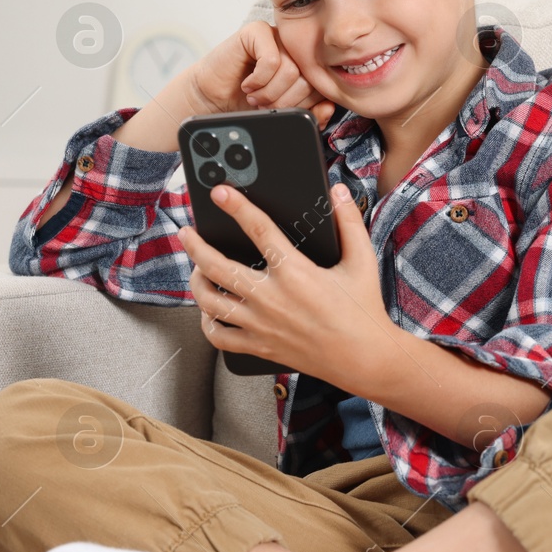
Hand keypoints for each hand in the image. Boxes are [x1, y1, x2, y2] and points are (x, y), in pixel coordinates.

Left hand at [177, 181, 391, 386]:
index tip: (220, 192)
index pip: (258, 230)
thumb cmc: (363, 310)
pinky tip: (209, 311)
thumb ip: (349, 222)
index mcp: (295, 273)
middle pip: (217, 266)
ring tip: (196, 269)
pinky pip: (218, 337)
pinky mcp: (259, 347)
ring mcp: (261, 325)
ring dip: (196, 282)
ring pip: (210, 301)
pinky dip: (207, 322)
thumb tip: (337, 192)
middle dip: (195, 245)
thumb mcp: (362, 261)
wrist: (364, 359)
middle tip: (186, 232)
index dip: (236, 207)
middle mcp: (272, 299)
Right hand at [187, 20, 336, 128]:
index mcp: (305, 64)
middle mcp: (294, 48)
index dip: (303, 106)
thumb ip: (309, 113)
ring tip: (255, 96)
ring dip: (269, 92)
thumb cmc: (245, 101)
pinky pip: (271, 60)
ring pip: (290, 70)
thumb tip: (328, 109)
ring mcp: (277, 36)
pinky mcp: (257, 31)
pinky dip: (258, 80)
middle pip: (307, 78)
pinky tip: (248, 83)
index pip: (321, 85)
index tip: (282, 112)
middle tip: (265, 105)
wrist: (212, 98)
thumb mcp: (282, 113)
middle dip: (285, 102)